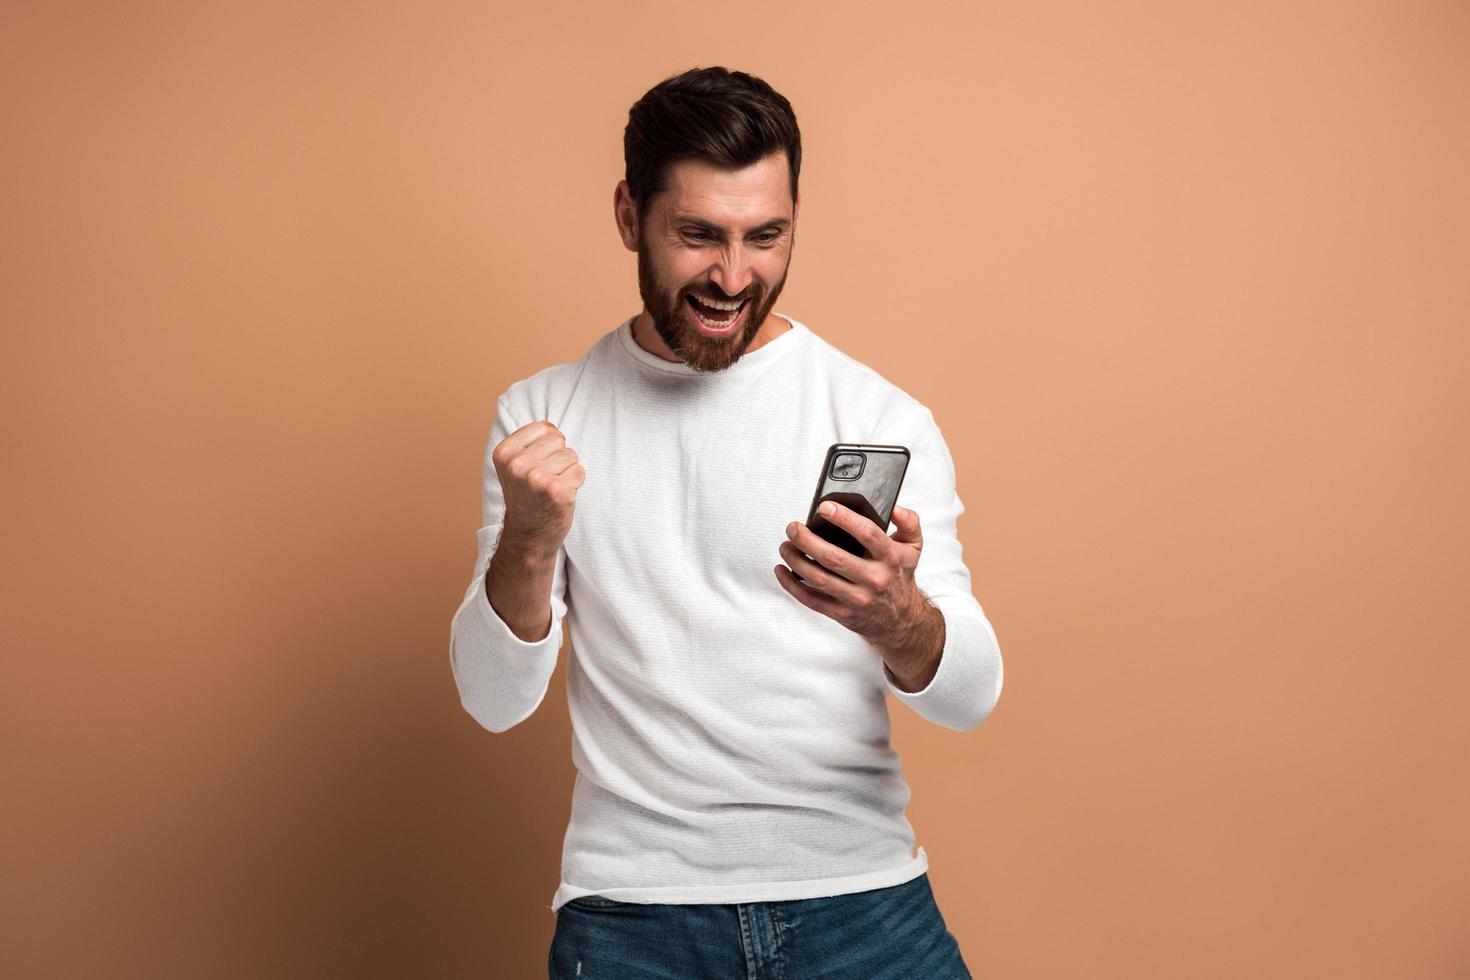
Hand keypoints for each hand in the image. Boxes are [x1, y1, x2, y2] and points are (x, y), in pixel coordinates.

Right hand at [491, 420, 584, 557]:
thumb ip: (531, 441)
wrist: (528, 535)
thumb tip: (552, 426)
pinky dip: (575, 483)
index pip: (543, 427)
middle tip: (544, 481)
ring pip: (571, 455)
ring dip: (567, 471)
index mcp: (504, 453)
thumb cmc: (527, 497)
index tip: (535, 466)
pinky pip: (580, 471)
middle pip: (559, 440)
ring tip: (551, 488)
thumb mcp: (515, 465)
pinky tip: (560, 496)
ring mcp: (537, 478)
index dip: (546, 446)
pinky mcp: (557, 491)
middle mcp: (517, 464)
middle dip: (558, 458)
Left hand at [774, 501, 928, 647]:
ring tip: (785, 545)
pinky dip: (792, 585)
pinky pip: (811, 600)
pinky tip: (782, 570)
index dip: (844, 518)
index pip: (867, 534)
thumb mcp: (914, 548)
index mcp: (890, 558)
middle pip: (834, 557)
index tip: (824, 507)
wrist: (901, 620)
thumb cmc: (899, 577)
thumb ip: (909, 522)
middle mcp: (874, 579)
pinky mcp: (842, 614)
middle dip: (807, 540)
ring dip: (796, 560)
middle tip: (793, 528)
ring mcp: (857, 599)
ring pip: (819, 578)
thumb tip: (894, 508)